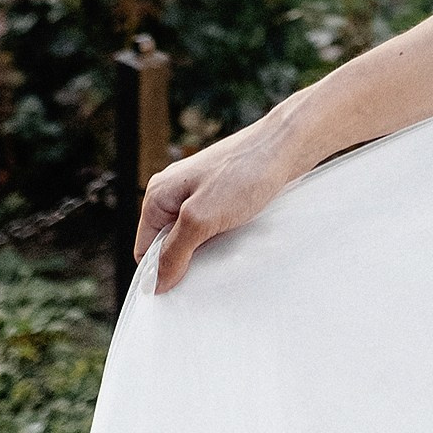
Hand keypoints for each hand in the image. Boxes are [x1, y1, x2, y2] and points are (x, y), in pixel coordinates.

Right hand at [133, 118, 301, 292]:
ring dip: (207, 249)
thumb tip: (156, 283)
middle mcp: (175, 191)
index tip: (181, 287)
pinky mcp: (223, 194)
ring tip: (228, 249)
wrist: (287, 145)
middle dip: (186, 260)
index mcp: (159, 194)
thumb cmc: (245, 172)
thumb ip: (175, 252)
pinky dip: (223, 237)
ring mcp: (199, 191)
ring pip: (194, 236)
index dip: (160, 271)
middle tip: (209, 267)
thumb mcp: (201, 219)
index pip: (145, 248)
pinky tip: (238, 238)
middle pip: (169, 244)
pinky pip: (214, 226)